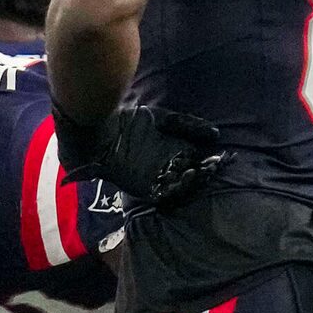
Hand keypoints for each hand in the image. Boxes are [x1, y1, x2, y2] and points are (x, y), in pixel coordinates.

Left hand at [84, 106, 229, 211]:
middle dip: (200, 176)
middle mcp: (163, 169)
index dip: (207, 164)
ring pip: (175, 187)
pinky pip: (157, 193)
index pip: (194, 163)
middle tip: (210, 171)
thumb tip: (216, 134)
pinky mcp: (137, 187)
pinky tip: (179, 183)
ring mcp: (150, 179)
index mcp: (170, 153)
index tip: (218, 161)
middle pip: (187, 177)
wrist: (95, 128)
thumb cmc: (126, 120)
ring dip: (187, 185)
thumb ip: (186, 124)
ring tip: (196, 176)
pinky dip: (170, 191)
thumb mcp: (161, 118)